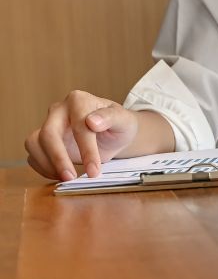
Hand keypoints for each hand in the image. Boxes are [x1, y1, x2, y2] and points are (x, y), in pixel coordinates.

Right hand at [24, 91, 139, 180]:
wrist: (113, 133)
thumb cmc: (119, 125)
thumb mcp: (124, 120)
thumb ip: (111, 118)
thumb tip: (92, 122)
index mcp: (79, 100)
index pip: (79, 125)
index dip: (86, 150)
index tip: (94, 171)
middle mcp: (59, 110)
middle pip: (48, 133)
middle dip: (58, 158)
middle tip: (71, 178)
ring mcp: (48, 125)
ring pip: (34, 143)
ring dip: (47, 164)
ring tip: (67, 178)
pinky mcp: (42, 141)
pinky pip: (32, 155)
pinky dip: (43, 168)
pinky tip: (61, 175)